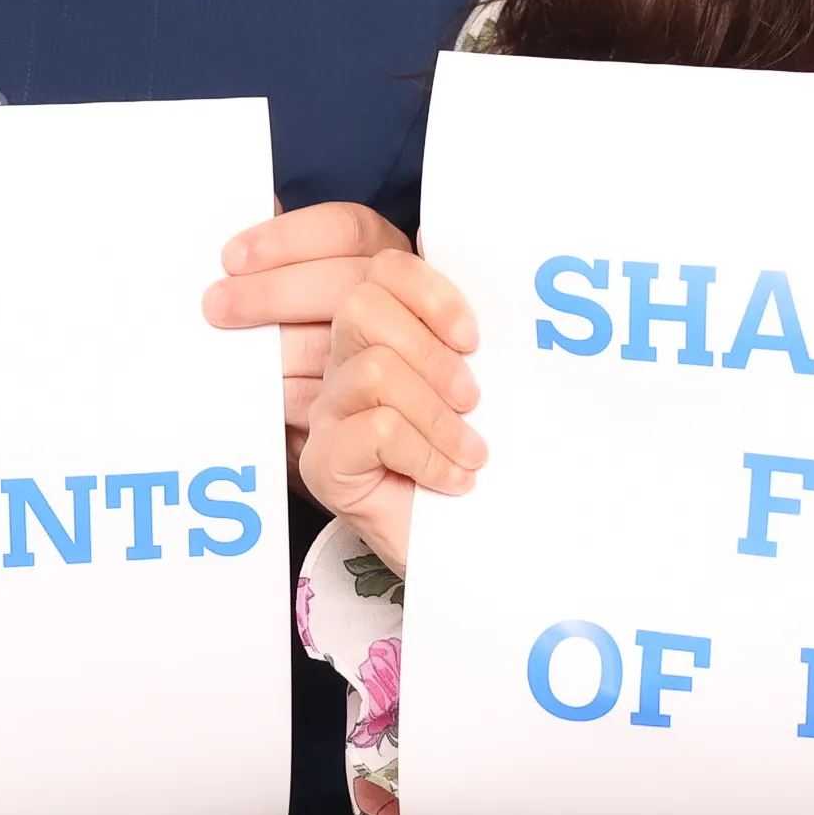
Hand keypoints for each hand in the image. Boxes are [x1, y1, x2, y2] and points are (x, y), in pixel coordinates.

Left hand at [204, 203, 414, 450]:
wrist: (337, 399)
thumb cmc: (303, 321)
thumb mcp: (298, 274)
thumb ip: (277, 250)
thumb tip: (228, 226)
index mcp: (382, 252)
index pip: (345, 229)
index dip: (286, 239)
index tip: (233, 257)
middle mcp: (399, 295)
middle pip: (343, 282)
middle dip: (272, 292)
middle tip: (217, 304)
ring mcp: (394, 350)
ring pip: (333, 341)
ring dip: (273, 345)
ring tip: (227, 346)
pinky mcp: (374, 403)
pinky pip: (323, 393)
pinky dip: (283, 389)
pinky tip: (257, 382)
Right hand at [300, 248, 487, 575]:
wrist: (475, 548)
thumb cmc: (478, 458)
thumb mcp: (481, 384)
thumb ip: (469, 335)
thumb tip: (490, 282)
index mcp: (383, 328)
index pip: (383, 266)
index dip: (431, 292)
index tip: (473, 339)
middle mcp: (343, 360)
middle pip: (362, 306)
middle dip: (431, 352)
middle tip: (473, 400)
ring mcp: (327, 411)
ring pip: (373, 370)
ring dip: (437, 415)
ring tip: (471, 451)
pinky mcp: (324, 462)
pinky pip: (375, 428)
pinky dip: (427, 453)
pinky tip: (453, 480)